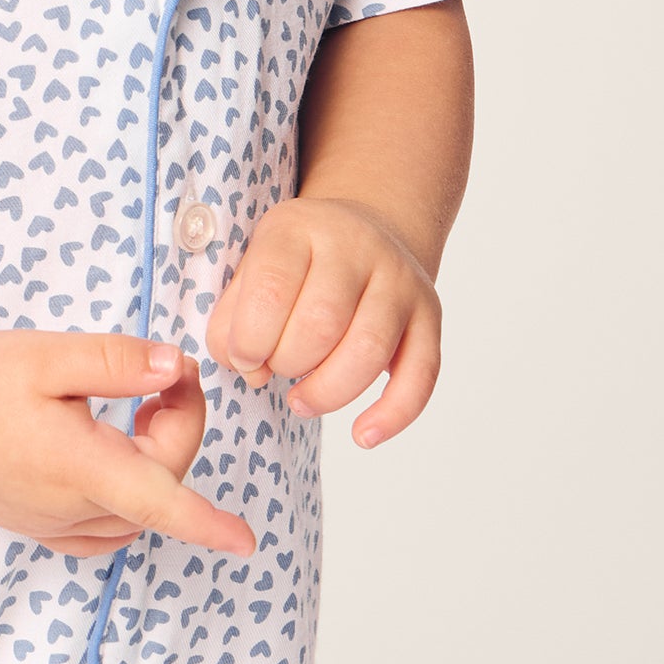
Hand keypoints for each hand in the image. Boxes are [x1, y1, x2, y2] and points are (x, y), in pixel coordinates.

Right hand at [0, 330, 256, 561]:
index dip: (206, 523)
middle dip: (177, 429)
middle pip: (155, 486)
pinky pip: (99, 530)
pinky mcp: (30, 525)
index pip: (158, 500)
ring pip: (131, 514)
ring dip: (153, 467)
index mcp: (76, 465)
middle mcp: (65, 507)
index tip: (245, 543)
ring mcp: (46, 524)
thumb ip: (120, 362)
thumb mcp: (50, 355)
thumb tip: (174, 370)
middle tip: (164, 375)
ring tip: (136, 409)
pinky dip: (124, 500)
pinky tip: (110, 455)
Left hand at [204, 196, 440, 449]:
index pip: (273, 289)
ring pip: (368, 350)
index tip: (241, 358)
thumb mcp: (252, 267)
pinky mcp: (429, 315)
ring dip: (327, 392)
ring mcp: (400, 280)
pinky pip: (421, 374)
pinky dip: (392, 414)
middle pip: (322, 323)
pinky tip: (363, 435)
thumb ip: (233, 317)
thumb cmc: (297, 262)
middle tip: (274, 369)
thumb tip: (247, 368)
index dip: (248, 339)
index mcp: (300, 229)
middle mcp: (357, 247)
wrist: (367, 231)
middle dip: (286, 364)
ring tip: (301, 401)